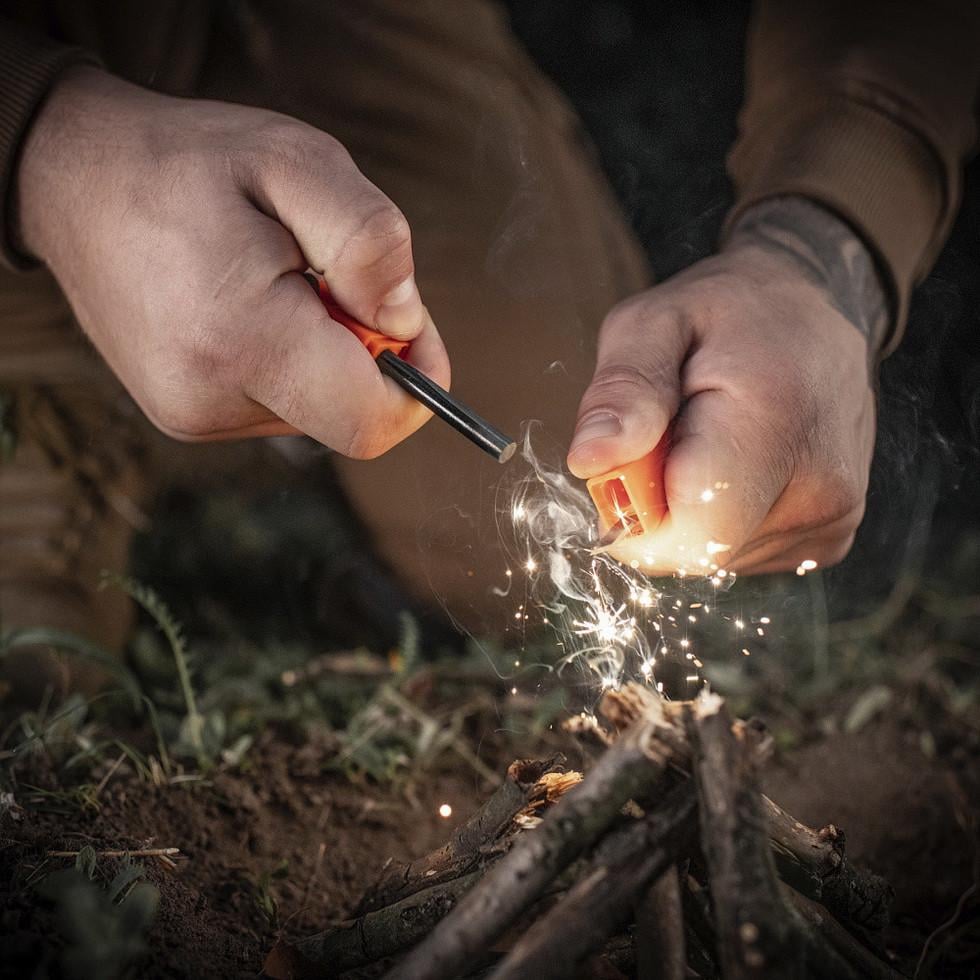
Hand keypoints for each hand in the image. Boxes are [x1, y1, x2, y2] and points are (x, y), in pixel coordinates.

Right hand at [15, 68, 448, 456]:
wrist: (74, 182)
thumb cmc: (190, 165)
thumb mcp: (297, 162)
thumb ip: (370, 242)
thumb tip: (406, 321)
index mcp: (242, 342)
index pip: (370, 421)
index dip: (418, 381)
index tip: (412, 324)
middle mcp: (211, 400)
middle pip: (350, 416)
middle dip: (370, 354)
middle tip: (332, 278)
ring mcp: (193, 416)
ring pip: (317, 411)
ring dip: (327, 353)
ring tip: (277, 282)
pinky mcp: (187, 415)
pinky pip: (280, 404)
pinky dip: (292, 361)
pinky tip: (252, 308)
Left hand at [567, 196, 885, 575]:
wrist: (820, 307)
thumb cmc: (729, 311)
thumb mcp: (654, 322)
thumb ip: (622, 391)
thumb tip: (588, 461)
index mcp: (776, 430)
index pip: (686, 536)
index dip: (635, 513)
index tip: (635, 455)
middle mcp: (821, 492)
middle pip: (692, 551)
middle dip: (657, 507)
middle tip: (673, 435)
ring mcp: (832, 522)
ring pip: (712, 557)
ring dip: (689, 508)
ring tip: (714, 440)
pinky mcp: (830, 537)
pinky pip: (739, 553)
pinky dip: (720, 516)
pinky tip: (739, 462)